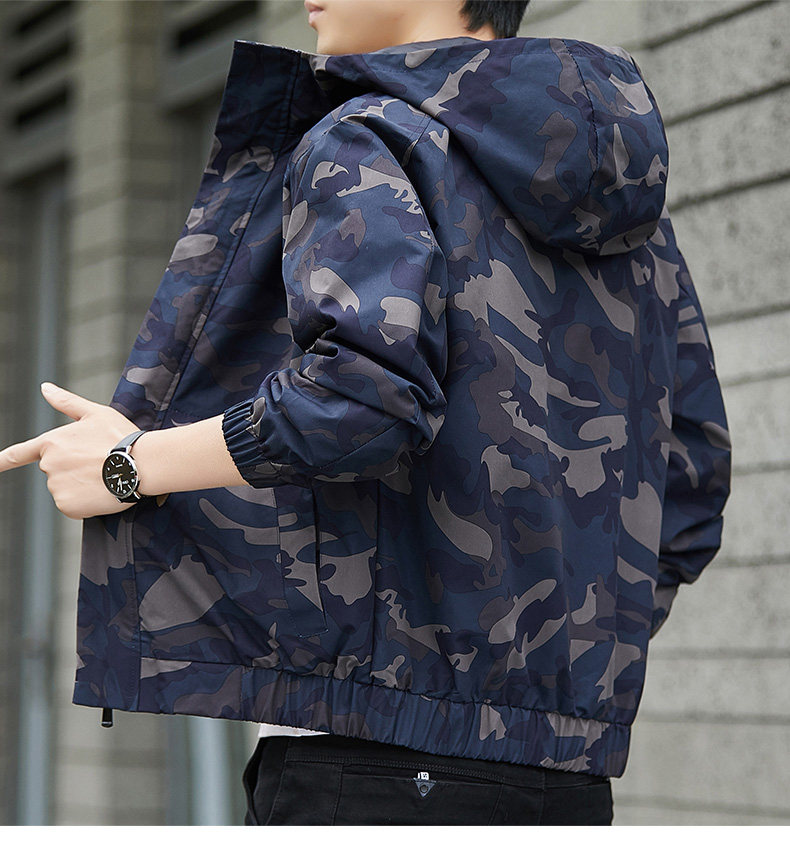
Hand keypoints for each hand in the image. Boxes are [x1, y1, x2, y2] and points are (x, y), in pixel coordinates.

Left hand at [0, 382, 142, 519]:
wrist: (140, 463)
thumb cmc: (120, 436)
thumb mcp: (95, 413)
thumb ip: (66, 402)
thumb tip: (45, 387)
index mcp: (52, 442)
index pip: (20, 453)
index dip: (2, 460)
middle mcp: (48, 465)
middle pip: (56, 471)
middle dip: (73, 469)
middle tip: (98, 463)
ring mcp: (56, 487)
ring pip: (65, 489)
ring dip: (80, 486)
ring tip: (103, 476)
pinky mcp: (67, 505)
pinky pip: (73, 506)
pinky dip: (85, 502)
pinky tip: (101, 491)